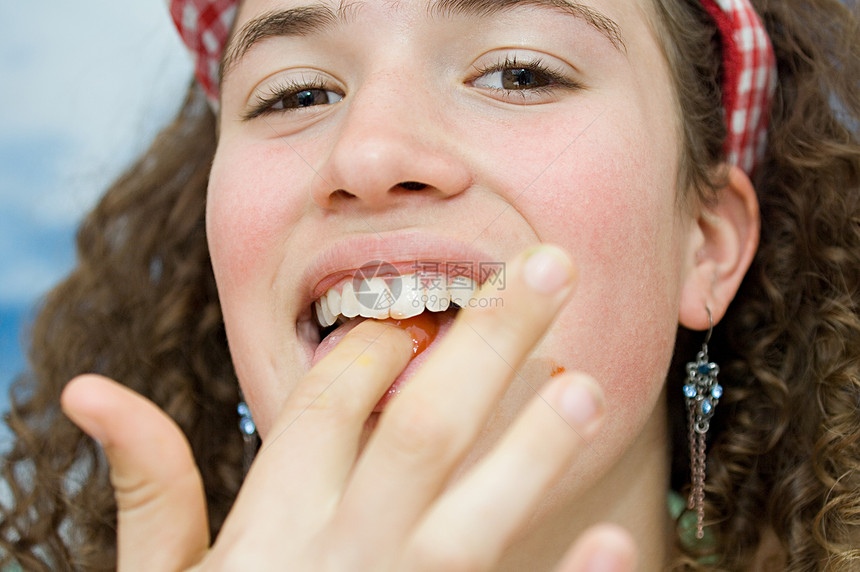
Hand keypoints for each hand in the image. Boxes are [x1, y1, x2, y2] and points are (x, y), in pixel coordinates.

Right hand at [61, 245, 636, 570]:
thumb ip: (146, 484)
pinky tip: (620, 545)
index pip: (329, 402)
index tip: (414, 307)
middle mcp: (345, 551)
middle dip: (491, 339)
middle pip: (424, 423)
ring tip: (588, 385)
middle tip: (554, 267)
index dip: (374, 344)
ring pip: (479, 510)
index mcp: (274, 521)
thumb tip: (90, 390)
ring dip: (536, 446)